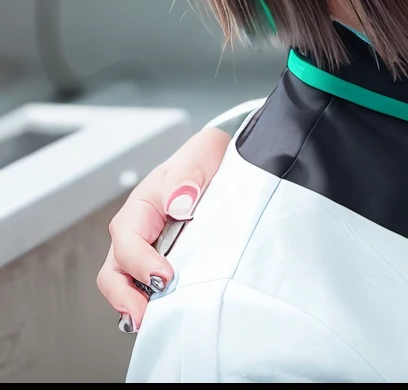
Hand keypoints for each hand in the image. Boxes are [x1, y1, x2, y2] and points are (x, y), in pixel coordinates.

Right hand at [97, 125, 230, 330]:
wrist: (218, 164)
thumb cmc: (202, 161)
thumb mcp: (198, 158)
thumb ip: (187, 178)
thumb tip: (179, 202)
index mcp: (138, 210)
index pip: (128, 242)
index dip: (142, 263)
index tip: (165, 277)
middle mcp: (136, 234)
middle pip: (114, 272)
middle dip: (124, 297)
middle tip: (146, 317)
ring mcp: (147, 252)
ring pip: (126, 285)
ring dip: (134, 305)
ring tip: (152, 323)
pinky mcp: (162, 262)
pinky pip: (147, 287)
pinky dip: (150, 303)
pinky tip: (165, 314)